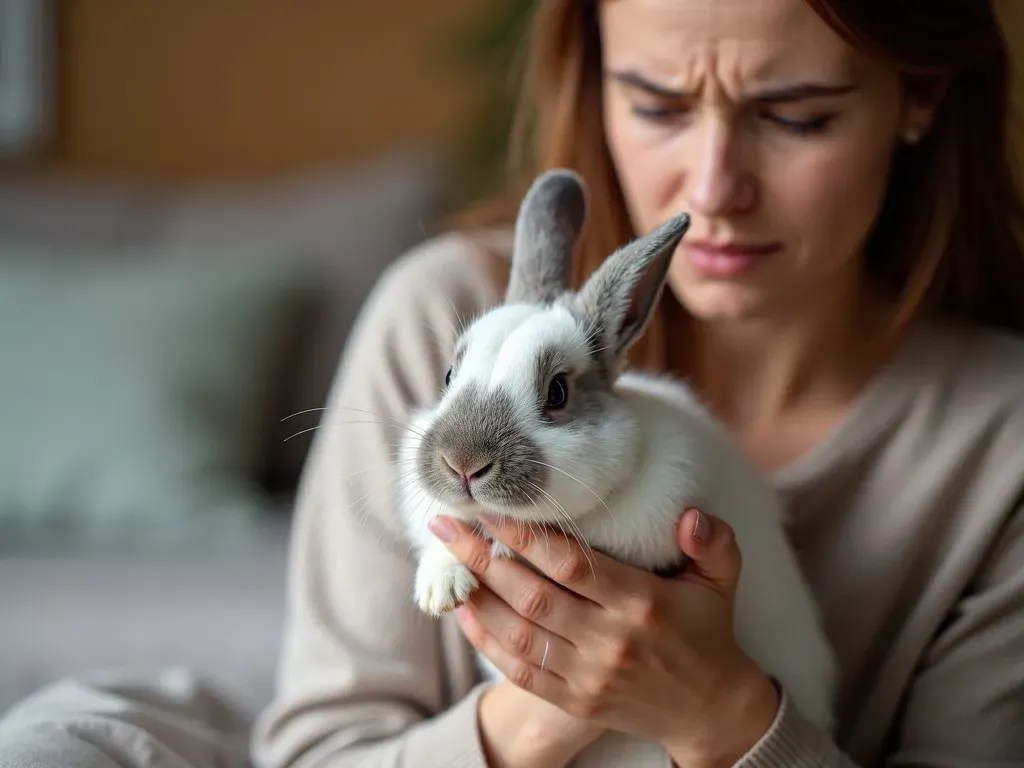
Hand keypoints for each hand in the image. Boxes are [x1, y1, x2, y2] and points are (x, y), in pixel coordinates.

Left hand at [428, 509, 780, 766]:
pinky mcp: (575, 700)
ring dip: (476, 595)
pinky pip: (519, 671)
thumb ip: (712, 541)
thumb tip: (690, 514)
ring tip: (446, 561)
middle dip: (481, 556)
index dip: (526, 535)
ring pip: (517, 633)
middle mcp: (610, 641)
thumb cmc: (708, 630)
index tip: (491, 508)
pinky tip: (464, 610)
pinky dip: (485, 641)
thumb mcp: (721, 580)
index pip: (571, 564)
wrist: (710, 709)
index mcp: (642, 604)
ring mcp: (589, 675)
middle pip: (531, 595)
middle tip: (446, 524)